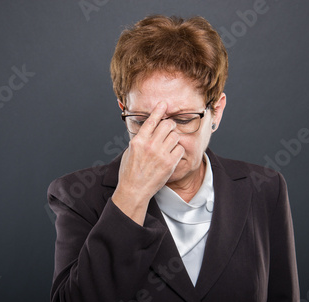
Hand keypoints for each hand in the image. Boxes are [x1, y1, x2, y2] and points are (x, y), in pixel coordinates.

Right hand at [112, 101, 184, 224]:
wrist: (134, 191)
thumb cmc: (129, 172)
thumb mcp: (129, 152)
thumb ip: (139, 140)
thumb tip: (148, 131)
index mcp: (138, 141)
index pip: (151, 120)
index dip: (159, 110)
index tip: (164, 104)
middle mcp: (150, 145)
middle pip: (167, 125)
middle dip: (170, 125)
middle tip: (169, 129)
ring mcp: (160, 155)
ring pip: (175, 136)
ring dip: (174, 138)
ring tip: (169, 145)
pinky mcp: (169, 164)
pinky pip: (180, 149)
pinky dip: (177, 151)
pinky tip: (172, 155)